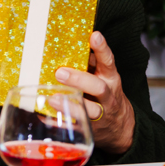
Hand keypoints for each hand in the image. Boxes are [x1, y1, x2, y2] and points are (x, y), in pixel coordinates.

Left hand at [56, 31, 135, 154]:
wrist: (121, 128)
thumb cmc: (105, 95)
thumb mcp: (103, 77)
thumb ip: (89, 63)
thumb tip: (67, 44)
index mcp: (110, 79)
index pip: (108, 62)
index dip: (102, 49)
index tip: (94, 36)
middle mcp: (108, 96)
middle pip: (98, 87)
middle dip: (80, 80)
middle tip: (60, 73)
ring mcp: (100, 115)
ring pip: (90, 110)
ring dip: (69, 105)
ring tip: (52, 99)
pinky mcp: (90, 129)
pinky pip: (73, 126)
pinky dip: (58, 122)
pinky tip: (43, 116)